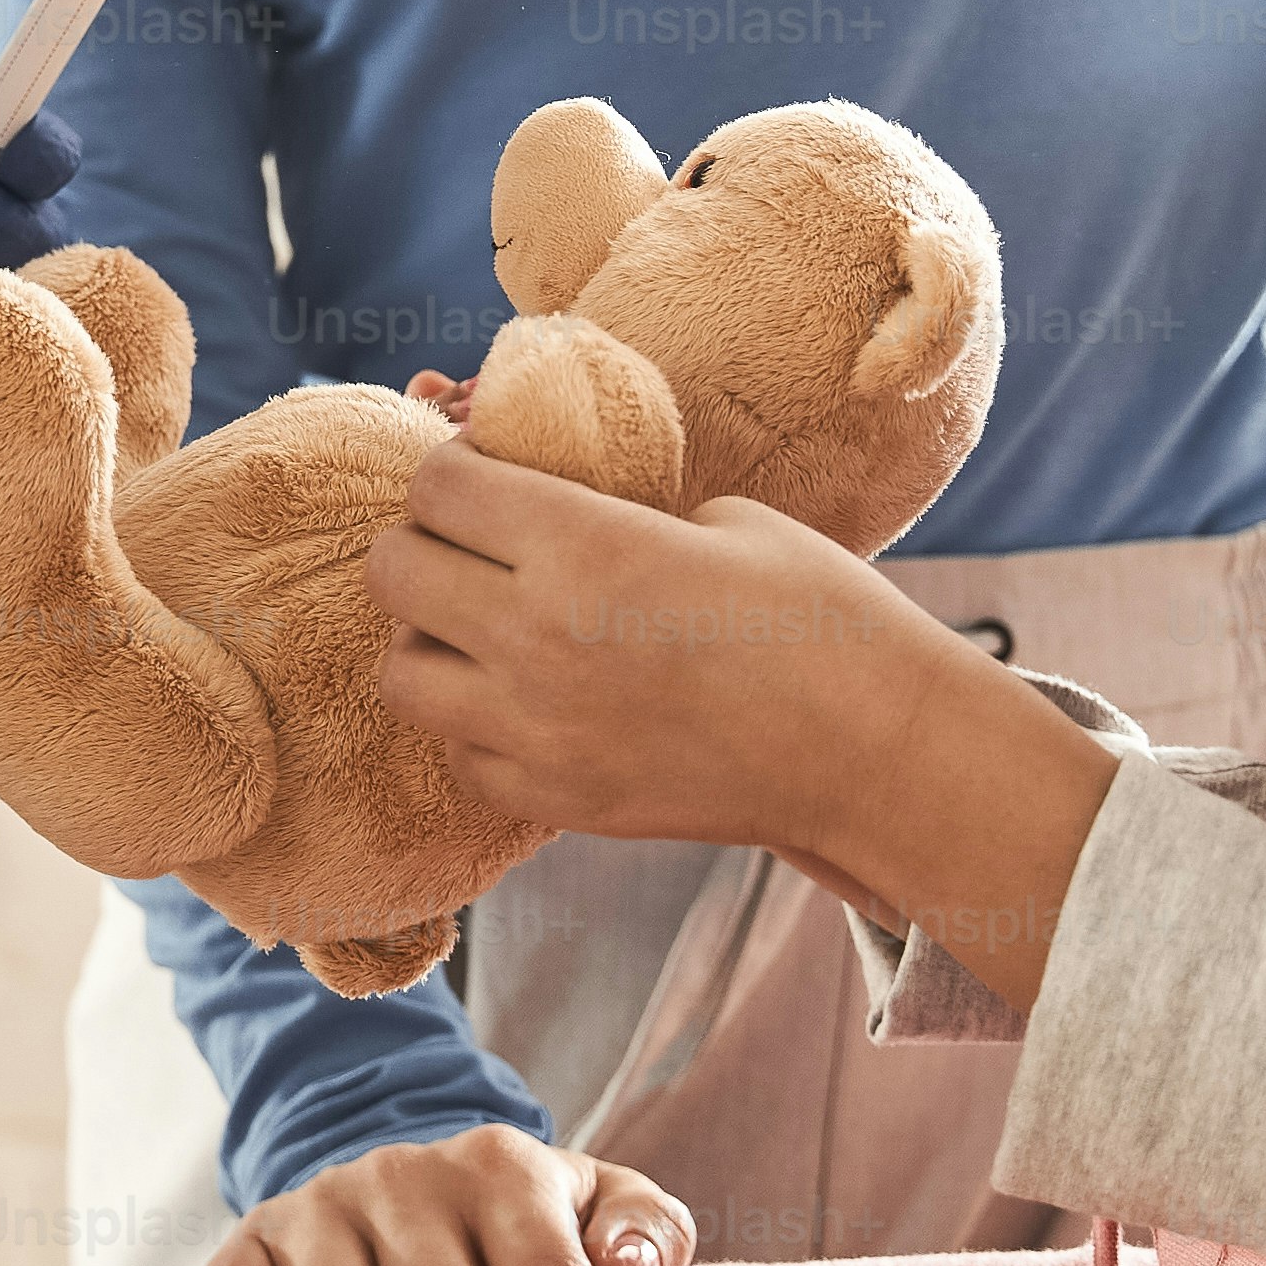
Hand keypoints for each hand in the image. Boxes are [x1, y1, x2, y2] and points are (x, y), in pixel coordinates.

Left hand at [367, 438, 1117, 1007]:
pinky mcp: (554, 797)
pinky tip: (527, 699)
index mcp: (583, 546)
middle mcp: (538, 639)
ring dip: (429, 638)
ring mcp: (537, 730)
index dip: (450, 467)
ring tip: (483, 627)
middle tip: (468, 543)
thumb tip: (532, 496)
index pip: (436, 486)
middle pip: (392, 572)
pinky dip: (472, 721)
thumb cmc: (816, 616)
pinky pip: (457, 752)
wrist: (872, 749)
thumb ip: (608, 508)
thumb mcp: (718, 518)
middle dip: (422, 542)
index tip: (480, 472)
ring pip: (401, 673)